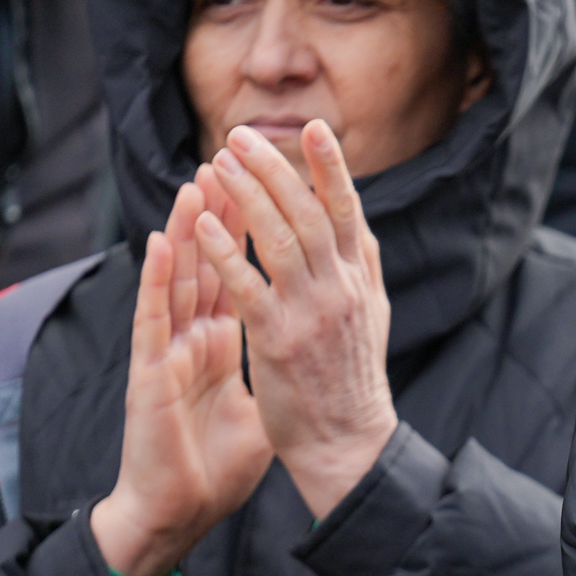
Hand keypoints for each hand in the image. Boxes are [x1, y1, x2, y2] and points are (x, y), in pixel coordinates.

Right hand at [89, 188, 274, 575]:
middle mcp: (193, 338)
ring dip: (186, 229)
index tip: (270, 188)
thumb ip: (274, 372)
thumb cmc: (214, 468)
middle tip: (234, 160)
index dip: (251, 233)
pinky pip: (153, 320)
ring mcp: (169, 352)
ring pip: (177, 278)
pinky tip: (160, 243)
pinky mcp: (150, 375)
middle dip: (224, 212)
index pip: (238, 273)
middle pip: (209, 262)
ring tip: (197, 181)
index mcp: (220, 344)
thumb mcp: (259, 411)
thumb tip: (308, 351)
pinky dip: (157, 280)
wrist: (178, 513)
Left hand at [186, 122, 398, 518]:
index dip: (331, 167)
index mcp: (361, 281)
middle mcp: (340, 289)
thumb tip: (358, 224)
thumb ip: (362, 269)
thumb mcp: (371, 318)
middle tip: (241, 135)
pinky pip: (248, 285)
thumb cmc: (352, 383)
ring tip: (218, 163)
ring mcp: (310, 313)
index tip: (314, 128)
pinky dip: (225, 251)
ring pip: (278, 238)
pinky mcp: (277, 341)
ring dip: (246, 195)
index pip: (348, 211)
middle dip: (274, 168)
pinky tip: (204, 224)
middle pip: (307, 212)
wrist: (348, 446)